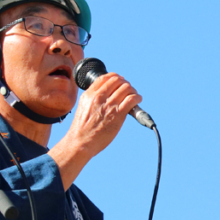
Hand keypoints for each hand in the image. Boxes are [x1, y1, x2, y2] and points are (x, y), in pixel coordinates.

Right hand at [49, 73, 140, 188]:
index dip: (115, 77)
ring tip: (134, 95)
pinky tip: (138, 100)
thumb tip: (106, 95)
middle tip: (128, 89)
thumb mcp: (83, 107)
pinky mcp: (118, 114)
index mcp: (89, 94)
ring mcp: (109, 105)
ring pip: (126, 88)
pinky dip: (137, 97)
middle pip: (117, 80)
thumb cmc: (82, 129)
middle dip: (125, 83)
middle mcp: (99, 97)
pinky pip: (132, 99)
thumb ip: (93, 99)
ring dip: (133, 90)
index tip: (120, 81)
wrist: (81, 142)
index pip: (105, 77)